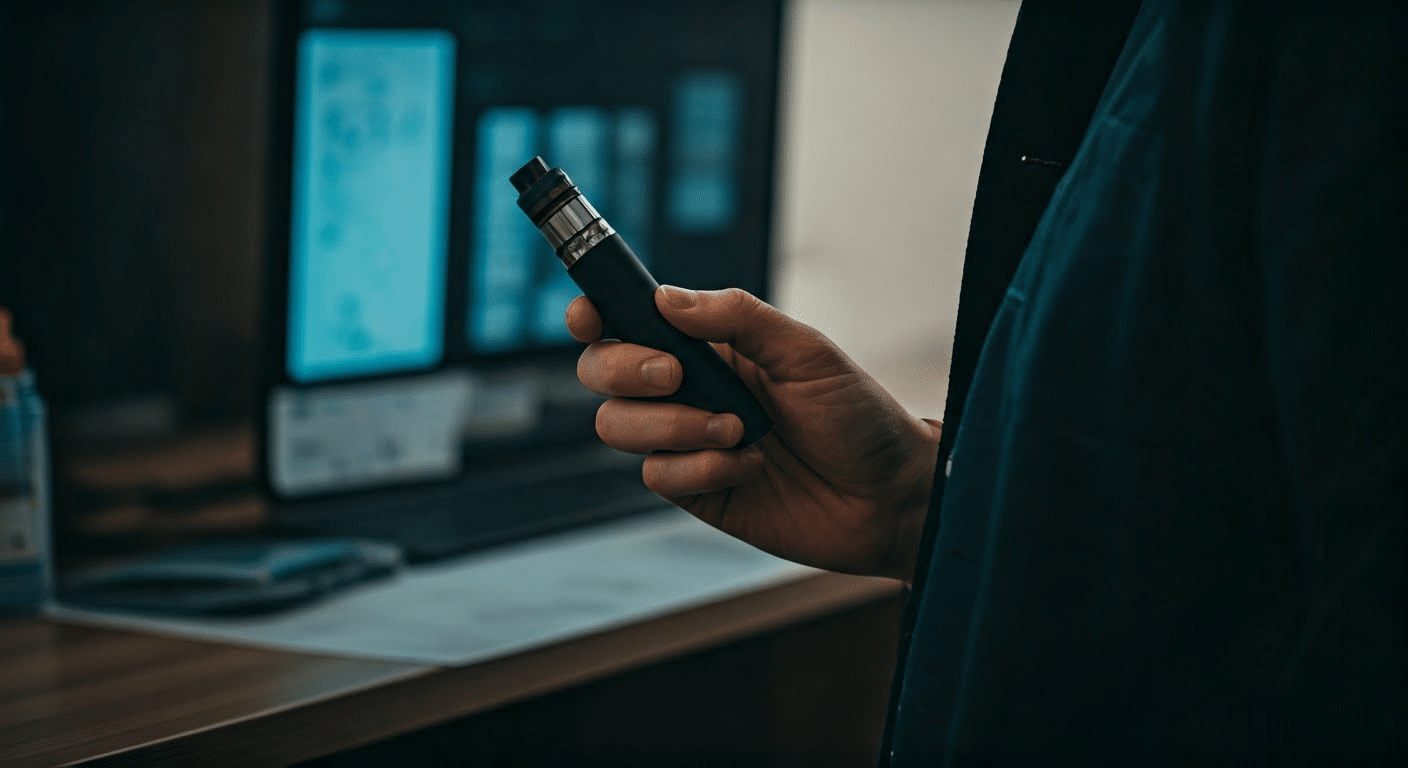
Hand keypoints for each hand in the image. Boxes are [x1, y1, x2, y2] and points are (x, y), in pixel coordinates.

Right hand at [569, 286, 940, 582]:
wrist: (888, 495)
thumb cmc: (855, 414)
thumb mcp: (804, 351)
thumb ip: (736, 318)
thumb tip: (665, 298)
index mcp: (707, 344)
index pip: (629, 321)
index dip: (593, 313)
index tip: (587, 315)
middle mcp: (686, 389)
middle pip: (602, 372)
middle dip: (624, 369)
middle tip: (676, 375)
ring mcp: (685, 441)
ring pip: (618, 426)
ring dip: (672, 424)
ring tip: (739, 430)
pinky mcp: (695, 490)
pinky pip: (658, 474)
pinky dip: (700, 466)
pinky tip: (749, 466)